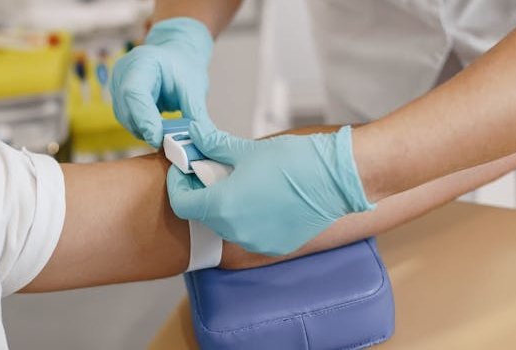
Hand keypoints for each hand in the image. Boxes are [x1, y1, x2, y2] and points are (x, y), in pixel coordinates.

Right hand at [111, 18, 212, 147]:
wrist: (176, 59)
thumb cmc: (184, 68)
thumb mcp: (195, 89)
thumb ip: (197, 116)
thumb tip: (204, 142)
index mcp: (141, 62)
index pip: (134, 93)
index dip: (145, 119)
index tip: (159, 139)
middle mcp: (123, 74)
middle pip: (127, 110)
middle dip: (148, 130)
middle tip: (171, 143)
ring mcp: (118, 88)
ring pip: (127, 121)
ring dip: (147, 132)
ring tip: (170, 133)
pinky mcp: (120, 102)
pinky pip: (129, 122)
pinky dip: (145, 129)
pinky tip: (161, 129)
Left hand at [166, 122, 375, 255]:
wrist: (336, 179)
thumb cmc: (294, 162)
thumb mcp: (246, 150)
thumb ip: (214, 146)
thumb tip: (195, 136)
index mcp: (222, 206)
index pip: (182, 203)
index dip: (178, 186)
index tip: (184, 171)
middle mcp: (235, 231)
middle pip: (204, 215)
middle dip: (203, 193)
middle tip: (213, 172)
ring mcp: (256, 243)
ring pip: (227, 226)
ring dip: (226, 207)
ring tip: (242, 185)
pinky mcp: (275, 247)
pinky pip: (250, 235)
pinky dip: (248, 219)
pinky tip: (262, 200)